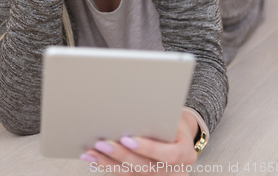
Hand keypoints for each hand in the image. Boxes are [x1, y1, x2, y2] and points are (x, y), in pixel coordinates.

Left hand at [80, 109, 198, 174]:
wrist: (181, 139)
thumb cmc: (175, 123)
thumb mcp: (175, 119)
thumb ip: (160, 120)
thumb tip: (137, 109)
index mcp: (185, 154)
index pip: (168, 155)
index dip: (148, 148)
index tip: (128, 139)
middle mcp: (174, 172)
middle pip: (145, 168)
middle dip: (121, 155)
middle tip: (102, 143)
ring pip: (131, 174)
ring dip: (108, 163)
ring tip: (91, 152)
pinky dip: (108, 166)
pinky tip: (95, 159)